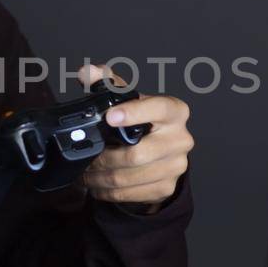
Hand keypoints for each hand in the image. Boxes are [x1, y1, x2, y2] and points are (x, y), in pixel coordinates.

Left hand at [76, 63, 192, 213]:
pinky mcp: (167, 187)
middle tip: (86, 158)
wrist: (163, 156)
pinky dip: (109, 192)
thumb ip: (108, 83)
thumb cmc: (144, 123)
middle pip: (137, 154)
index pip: (158, 108)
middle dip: (105, 158)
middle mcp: (181, 139)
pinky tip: (98, 185)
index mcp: (175, 111)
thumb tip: (87, 72)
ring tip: (86, 174)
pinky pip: (131, 194)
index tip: (110, 117)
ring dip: (101, 178)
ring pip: (129, 177)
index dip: (134, 112)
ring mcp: (176, 166)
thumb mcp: (129, 100)